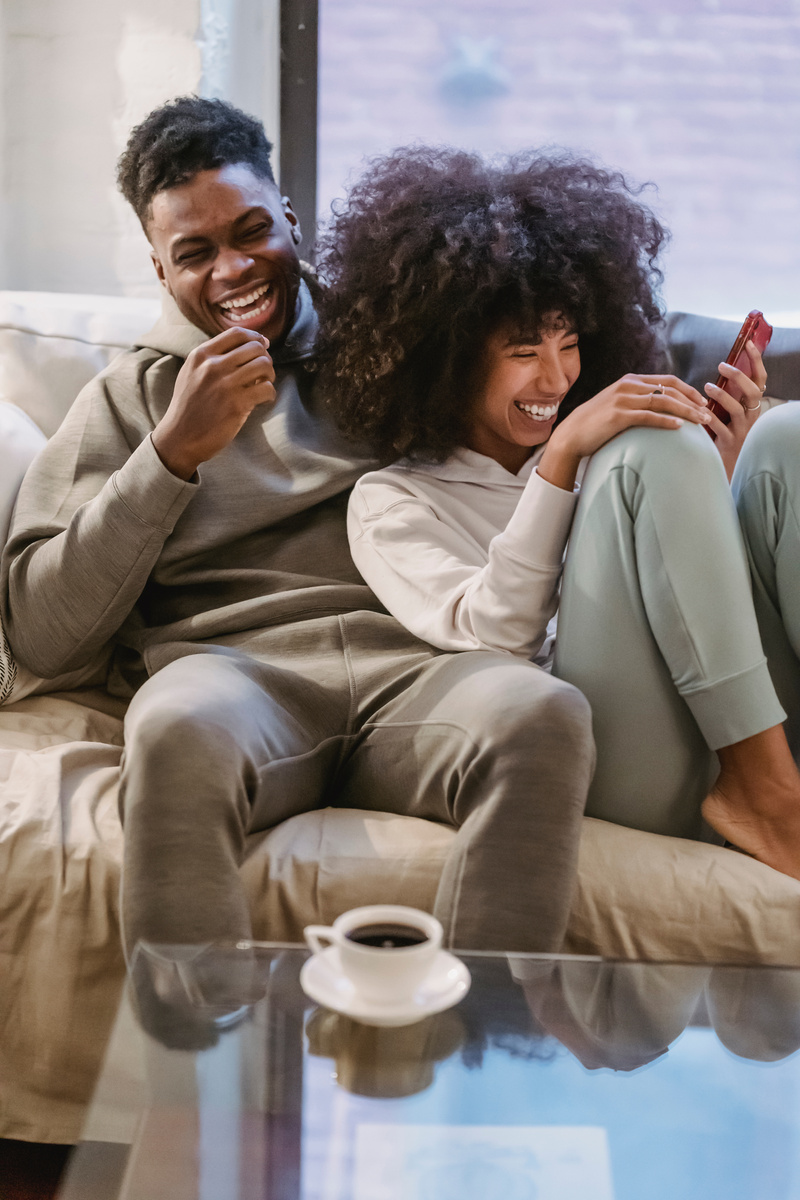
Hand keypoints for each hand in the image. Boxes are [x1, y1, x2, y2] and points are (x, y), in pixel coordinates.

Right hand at [152, 328, 276, 479]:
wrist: (179, 438)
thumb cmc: (188, 408)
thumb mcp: (191, 374)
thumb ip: (210, 359)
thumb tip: (244, 347)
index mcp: (201, 355)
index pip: (236, 334)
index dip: (255, 337)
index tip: (263, 345)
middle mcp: (213, 365)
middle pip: (255, 347)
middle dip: (265, 358)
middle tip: (263, 372)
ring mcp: (225, 384)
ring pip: (264, 365)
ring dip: (270, 375)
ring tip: (264, 385)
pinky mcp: (237, 404)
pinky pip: (267, 388)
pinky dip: (270, 394)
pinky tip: (263, 400)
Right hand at [538, 373, 710, 491]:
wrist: (572, 434)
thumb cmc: (597, 423)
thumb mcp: (618, 404)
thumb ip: (637, 400)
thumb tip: (660, 407)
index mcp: (631, 380)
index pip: (668, 380)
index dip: (688, 390)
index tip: (702, 402)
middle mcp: (628, 386)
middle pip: (670, 389)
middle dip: (692, 401)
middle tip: (708, 413)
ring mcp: (623, 400)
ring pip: (663, 401)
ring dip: (685, 411)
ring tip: (701, 422)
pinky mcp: (619, 416)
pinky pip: (648, 416)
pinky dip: (666, 421)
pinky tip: (679, 428)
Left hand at [703, 340, 766, 480]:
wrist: (726, 466)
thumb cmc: (726, 435)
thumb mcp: (731, 413)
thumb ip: (729, 395)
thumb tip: (721, 371)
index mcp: (752, 406)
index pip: (760, 380)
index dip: (757, 361)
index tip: (748, 344)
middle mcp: (751, 417)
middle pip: (753, 392)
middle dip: (739, 376)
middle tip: (722, 365)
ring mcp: (742, 431)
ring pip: (737, 409)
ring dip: (722, 395)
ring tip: (707, 387)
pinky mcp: (729, 443)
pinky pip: (720, 428)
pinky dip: (709, 418)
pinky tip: (699, 412)